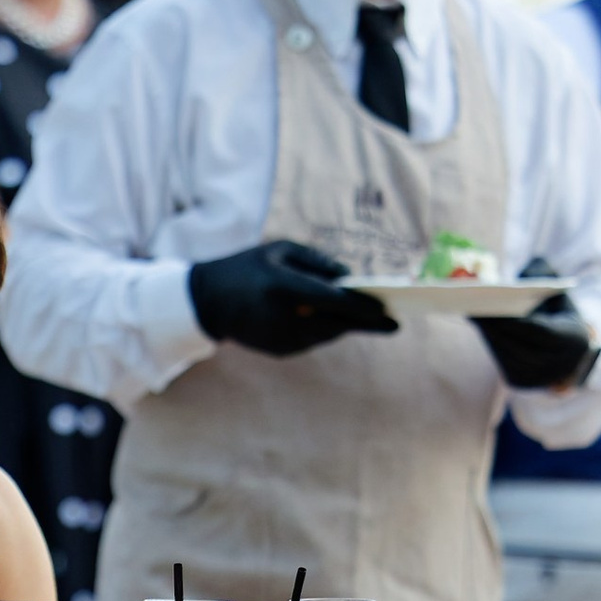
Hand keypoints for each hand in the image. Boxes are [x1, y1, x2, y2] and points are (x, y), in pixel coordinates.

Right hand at [190, 239, 396, 358]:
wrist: (207, 301)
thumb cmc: (247, 267)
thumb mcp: (278, 250)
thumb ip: (316, 261)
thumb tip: (348, 277)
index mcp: (282, 286)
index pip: (332, 299)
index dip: (362, 306)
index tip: (387, 308)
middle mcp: (283, 316)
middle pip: (336, 323)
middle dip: (365, 322)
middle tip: (393, 322)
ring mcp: (280, 338)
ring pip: (327, 334)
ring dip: (346, 325)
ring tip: (369, 317)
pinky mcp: (279, 351)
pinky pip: (312, 341)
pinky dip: (324, 330)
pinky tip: (332, 321)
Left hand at [474, 284, 596, 392]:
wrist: (568, 349)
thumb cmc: (559, 312)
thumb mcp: (559, 290)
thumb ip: (546, 275)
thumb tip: (525, 271)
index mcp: (574, 340)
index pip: (541, 331)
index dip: (517, 320)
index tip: (493, 303)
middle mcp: (561, 364)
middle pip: (520, 345)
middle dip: (496, 326)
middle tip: (474, 305)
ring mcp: (542, 378)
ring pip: (509, 355)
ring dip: (489, 335)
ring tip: (472, 313)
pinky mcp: (523, 382)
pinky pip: (503, 362)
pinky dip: (492, 343)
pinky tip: (479, 325)